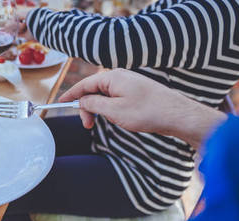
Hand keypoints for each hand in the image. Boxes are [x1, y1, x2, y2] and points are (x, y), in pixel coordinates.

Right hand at [59, 69, 226, 148]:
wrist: (177, 115)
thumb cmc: (148, 112)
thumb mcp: (114, 111)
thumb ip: (93, 104)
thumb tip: (83, 101)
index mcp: (113, 77)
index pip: (85, 84)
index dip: (71, 95)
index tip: (61, 103)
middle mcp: (121, 77)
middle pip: (94, 90)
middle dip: (87, 107)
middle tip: (88, 126)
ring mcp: (131, 84)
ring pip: (106, 96)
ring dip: (100, 110)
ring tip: (105, 124)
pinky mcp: (138, 92)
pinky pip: (117, 98)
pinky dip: (111, 109)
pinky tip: (118, 119)